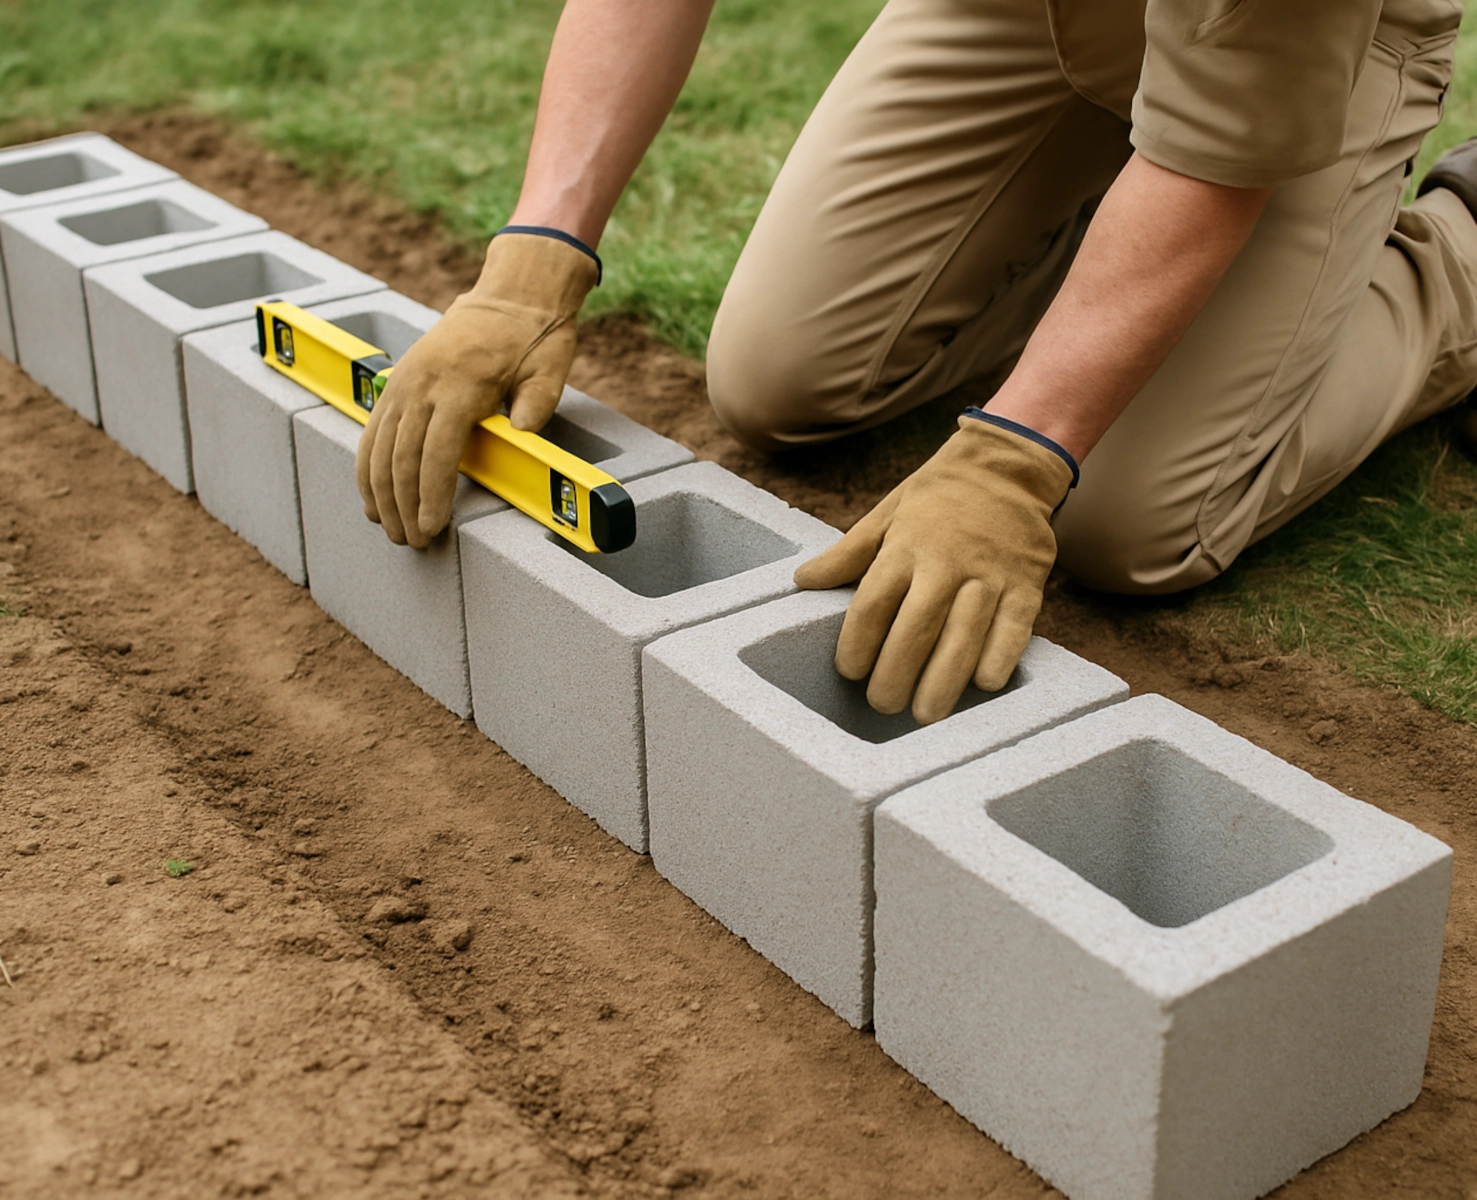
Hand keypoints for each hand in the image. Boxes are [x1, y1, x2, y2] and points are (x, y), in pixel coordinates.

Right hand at [355, 231, 598, 546]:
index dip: (432, 496)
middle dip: (404, 506)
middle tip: (413, 542)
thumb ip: (536, 402)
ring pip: (379, 448)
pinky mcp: (398, 382)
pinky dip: (368, 467)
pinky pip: (373, 431)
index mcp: (460, 385)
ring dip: (381, 494)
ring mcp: (405, 382)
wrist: (511, 295)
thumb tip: (523, 432)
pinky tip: (372, 497)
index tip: (432, 528)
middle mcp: (423, 384)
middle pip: (402, 458)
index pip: (437, 454)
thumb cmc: (534, 338)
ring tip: (390, 530)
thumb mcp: (549, 369)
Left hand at [793, 415, 1074, 723]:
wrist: (1007, 464)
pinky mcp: (1027, 583)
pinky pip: (1013, 631)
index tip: (849, 672)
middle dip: (896, 675)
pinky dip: (997, 661)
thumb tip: (802, 581)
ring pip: (963, 637)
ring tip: (925, 714)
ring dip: (943, 682)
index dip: (857, 643)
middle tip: (883, 704)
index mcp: (905, 545)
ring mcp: (989, 574)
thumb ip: (847, 553)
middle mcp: (946, 561)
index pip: (873, 604)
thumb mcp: (887, 513)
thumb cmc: (938, 495)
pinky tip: (981, 686)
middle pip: (915, 629)